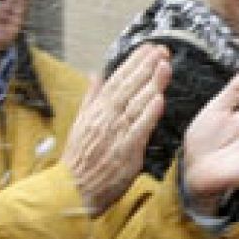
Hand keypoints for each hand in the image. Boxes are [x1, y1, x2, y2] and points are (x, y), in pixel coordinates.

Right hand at [65, 44, 170, 214]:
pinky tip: (159, 100)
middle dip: (146, 66)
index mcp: (96, 111)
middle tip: (162, 50)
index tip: (148, 49)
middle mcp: (106, 118)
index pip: (117, 80)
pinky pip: (139, 129)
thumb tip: (95, 74)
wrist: (73, 190)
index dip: (133, 63)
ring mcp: (116, 134)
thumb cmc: (79, 159)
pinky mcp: (125, 151)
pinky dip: (148, 114)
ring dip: (151, 84)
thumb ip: (91, 97)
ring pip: (136, 104)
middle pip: (128, 87)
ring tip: (165, 66)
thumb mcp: (80, 123)